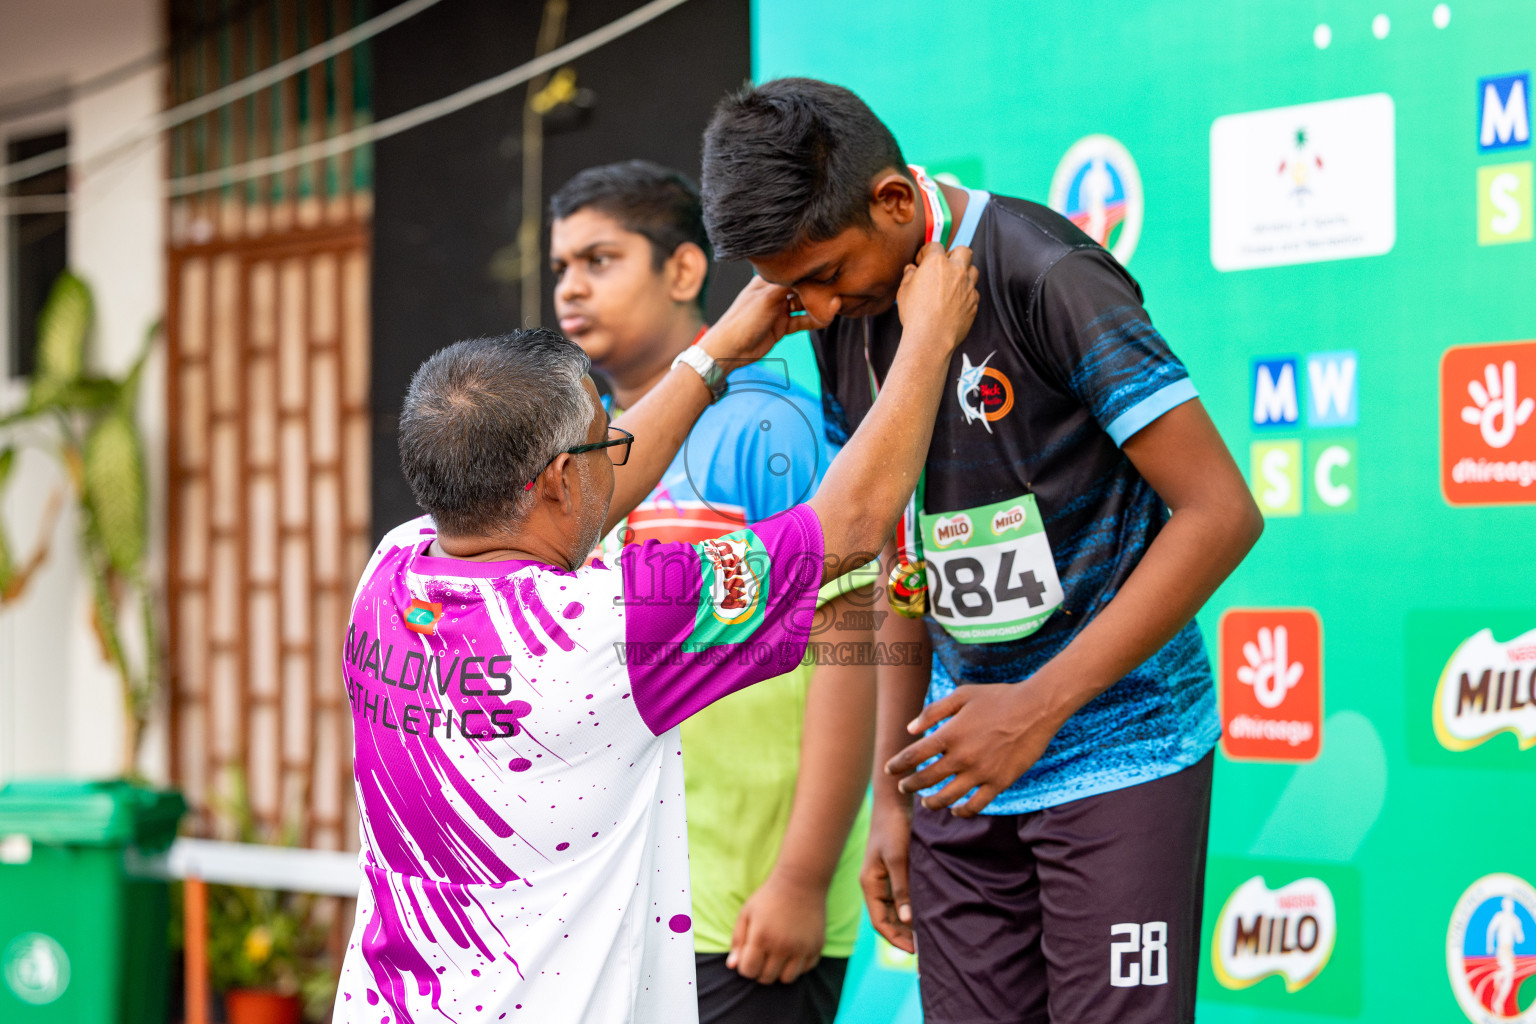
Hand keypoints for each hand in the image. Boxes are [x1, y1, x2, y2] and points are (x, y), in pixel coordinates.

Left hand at [700, 276, 827, 365]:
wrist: (730, 350)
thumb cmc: (743, 320)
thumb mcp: (768, 298)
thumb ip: (789, 285)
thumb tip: (810, 272)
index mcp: (767, 280)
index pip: (794, 272)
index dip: (810, 273)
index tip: (828, 273)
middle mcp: (774, 293)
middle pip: (801, 288)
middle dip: (817, 290)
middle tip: (835, 292)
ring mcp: (778, 310)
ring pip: (803, 305)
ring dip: (817, 306)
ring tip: (834, 306)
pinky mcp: (781, 326)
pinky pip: (801, 321)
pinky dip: (813, 321)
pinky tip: (825, 320)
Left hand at [726, 870, 827, 983]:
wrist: (800, 882)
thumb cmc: (769, 897)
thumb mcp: (746, 914)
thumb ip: (737, 941)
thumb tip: (732, 966)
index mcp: (761, 938)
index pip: (748, 971)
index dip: (745, 966)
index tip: (749, 955)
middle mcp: (782, 946)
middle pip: (767, 978)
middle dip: (760, 971)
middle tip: (763, 955)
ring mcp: (802, 948)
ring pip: (787, 979)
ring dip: (779, 972)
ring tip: (777, 956)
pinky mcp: (816, 947)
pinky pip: (805, 969)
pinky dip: (798, 965)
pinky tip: (793, 950)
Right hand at [859, 796, 914, 952]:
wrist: (895, 801)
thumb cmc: (893, 827)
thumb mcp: (898, 858)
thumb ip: (902, 889)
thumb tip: (909, 921)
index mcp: (870, 884)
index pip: (880, 922)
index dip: (895, 939)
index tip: (915, 950)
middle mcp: (876, 884)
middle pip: (889, 919)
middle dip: (904, 935)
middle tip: (926, 947)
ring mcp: (886, 877)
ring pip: (897, 909)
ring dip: (910, 923)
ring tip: (929, 934)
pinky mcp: (897, 870)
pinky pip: (904, 896)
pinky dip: (914, 907)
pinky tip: (929, 911)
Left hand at [885, 679, 1065, 817]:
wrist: (1036, 708)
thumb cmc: (998, 697)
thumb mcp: (962, 695)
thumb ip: (933, 712)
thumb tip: (910, 730)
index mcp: (950, 734)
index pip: (914, 755)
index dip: (898, 765)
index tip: (889, 770)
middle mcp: (962, 756)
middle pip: (926, 779)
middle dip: (910, 785)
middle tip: (903, 788)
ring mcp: (981, 772)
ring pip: (947, 797)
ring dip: (931, 802)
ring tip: (925, 803)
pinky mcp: (999, 783)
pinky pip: (976, 805)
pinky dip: (961, 812)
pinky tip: (955, 810)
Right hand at [896, 242, 978, 353]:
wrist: (931, 339)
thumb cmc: (915, 314)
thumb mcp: (904, 291)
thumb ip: (909, 275)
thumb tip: (912, 269)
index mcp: (937, 263)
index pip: (935, 246)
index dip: (927, 252)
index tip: (921, 262)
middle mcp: (957, 271)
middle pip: (964, 251)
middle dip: (954, 255)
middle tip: (944, 267)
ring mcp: (968, 286)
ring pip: (973, 270)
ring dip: (964, 273)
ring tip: (951, 284)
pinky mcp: (974, 302)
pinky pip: (973, 292)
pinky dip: (965, 294)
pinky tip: (954, 303)